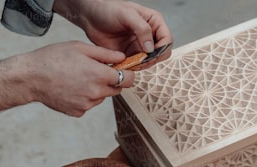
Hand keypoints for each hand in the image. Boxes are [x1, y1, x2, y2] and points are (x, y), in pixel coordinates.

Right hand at [19, 41, 133, 116]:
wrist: (31, 77)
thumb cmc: (53, 58)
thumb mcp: (80, 48)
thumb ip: (105, 54)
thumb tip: (122, 58)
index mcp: (99, 75)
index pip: (128, 79)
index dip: (128, 73)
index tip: (124, 70)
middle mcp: (96, 92)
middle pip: (116, 89)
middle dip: (111, 81)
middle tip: (95, 71)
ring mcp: (87, 105)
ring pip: (102, 97)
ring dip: (97, 89)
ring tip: (78, 78)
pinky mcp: (78, 112)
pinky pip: (89, 104)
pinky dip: (84, 97)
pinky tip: (71, 88)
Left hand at [56, 0, 172, 59]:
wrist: (90, 16)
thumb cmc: (107, 8)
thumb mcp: (127, 14)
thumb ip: (142, 29)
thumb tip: (150, 48)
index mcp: (154, 22)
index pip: (167, 39)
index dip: (161, 48)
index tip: (150, 52)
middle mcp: (149, 35)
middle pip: (161, 53)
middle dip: (153, 59)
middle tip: (141, 60)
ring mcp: (140, 45)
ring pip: (150, 61)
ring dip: (142, 65)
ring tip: (131, 62)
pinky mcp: (130, 54)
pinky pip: (137, 65)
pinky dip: (133, 68)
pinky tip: (125, 64)